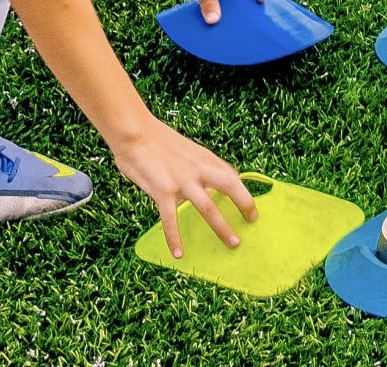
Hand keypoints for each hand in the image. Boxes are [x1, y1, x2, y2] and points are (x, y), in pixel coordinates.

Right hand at [111, 118, 256, 256]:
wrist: (134, 131)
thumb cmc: (156, 140)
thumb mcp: (185, 149)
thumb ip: (198, 165)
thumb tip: (208, 183)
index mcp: (203, 157)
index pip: (230, 174)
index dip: (243, 190)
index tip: (250, 206)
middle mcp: (197, 168)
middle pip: (229, 185)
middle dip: (244, 203)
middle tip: (251, 220)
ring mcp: (181, 180)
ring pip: (208, 206)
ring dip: (222, 227)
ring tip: (233, 243)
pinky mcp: (163, 190)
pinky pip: (171, 219)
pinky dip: (174, 238)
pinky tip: (178, 254)